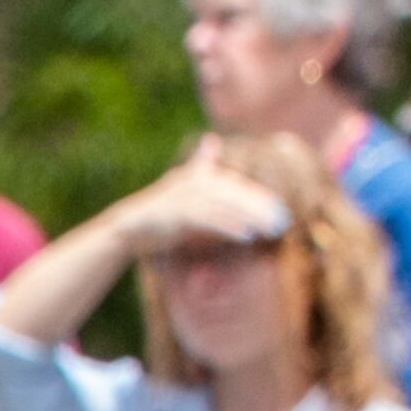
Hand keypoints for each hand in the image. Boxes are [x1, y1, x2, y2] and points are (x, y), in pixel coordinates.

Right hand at [123, 151, 292, 257]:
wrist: (127, 228)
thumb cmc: (162, 217)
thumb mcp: (189, 203)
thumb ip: (208, 198)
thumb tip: (225, 175)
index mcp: (200, 178)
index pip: (236, 188)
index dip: (259, 198)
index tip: (282, 210)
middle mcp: (194, 182)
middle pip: (235, 194)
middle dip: (261, 207)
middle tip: (284, 220)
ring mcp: (184, 196)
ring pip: (224, 205)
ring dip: (250, 216)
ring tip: (270, 228)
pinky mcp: (176, 214)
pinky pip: (208, 219)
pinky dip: (228, 225)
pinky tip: (246, 235)